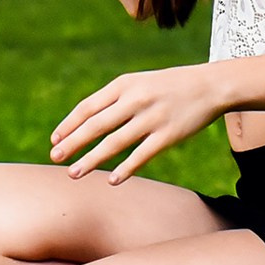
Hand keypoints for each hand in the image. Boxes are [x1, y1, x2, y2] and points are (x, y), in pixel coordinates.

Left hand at [49, 64, 223, 183]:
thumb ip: (114, 100)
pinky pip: (141, 155)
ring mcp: (152, 118)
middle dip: (72, 143)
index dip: (69, 125)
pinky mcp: (168, 135)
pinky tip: (111, 181)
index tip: (55, 140)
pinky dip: (125, 169)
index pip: (88, 107)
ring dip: (91, 160)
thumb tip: (84, 122)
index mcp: (124, 85)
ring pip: (114, 143)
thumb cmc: (168, 86)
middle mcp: (135, 99)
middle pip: (95, 125)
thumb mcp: (138, 83)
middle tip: (54, 158)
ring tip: (73, 173)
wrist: (209, 85)